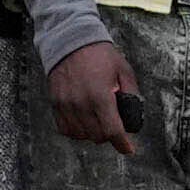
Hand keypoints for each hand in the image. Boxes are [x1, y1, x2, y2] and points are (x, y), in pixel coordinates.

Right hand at [39, 27, 142, 156]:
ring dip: (91, 134)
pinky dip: (75, 131)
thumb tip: (134, 114)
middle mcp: (81, 103)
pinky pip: (65, 128)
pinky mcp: (55, 103)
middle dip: (108, 135)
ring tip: (97, 122)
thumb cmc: (99, 54)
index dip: (122, 144)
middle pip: (97, 136)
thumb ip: (131, 93)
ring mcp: (66, 104)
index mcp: (100, 95)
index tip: (128, 149)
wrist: (71, 40)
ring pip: (80, 135)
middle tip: (113, 126)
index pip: (112, 130)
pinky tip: (83, 122)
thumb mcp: (123, 70)